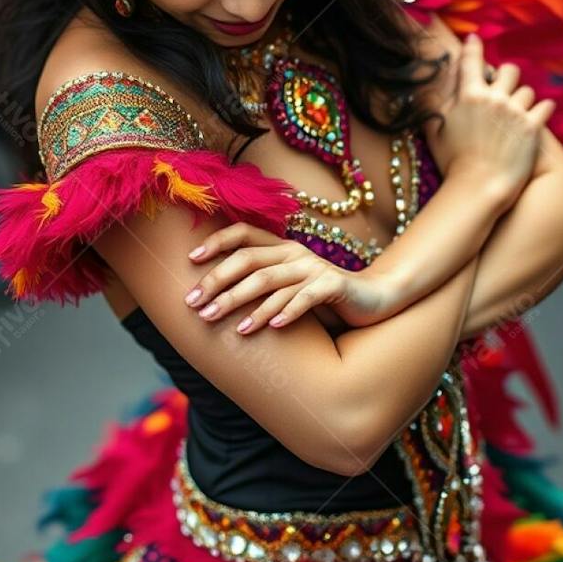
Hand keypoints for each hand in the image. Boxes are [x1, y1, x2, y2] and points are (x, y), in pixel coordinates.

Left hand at [183, 223, 388, 332]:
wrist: (372, 298)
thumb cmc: (320, 296)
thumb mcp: (287, 285)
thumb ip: (260, 283)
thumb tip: (213, 296)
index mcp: (280, 247)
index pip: (242, 234)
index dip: (215, 242)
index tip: (190, 261)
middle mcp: (294, 252)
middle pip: (248, 261)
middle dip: (218, 282)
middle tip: (194, 306)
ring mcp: (314, 267)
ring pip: (270, 281)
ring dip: (244, 304)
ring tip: (224, 324)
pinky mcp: (333, 285)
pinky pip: (306, 297)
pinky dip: (287, 311)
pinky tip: (271, 327)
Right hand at [421, 31, 554, 202]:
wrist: (479, 188)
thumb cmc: (453, 163)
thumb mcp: (434, 130)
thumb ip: (433, 105)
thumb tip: (422, 89)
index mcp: (469, 95)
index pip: (472, 62)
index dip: (473, 47)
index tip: (474, 39)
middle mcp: (495, 98)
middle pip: (509, 70)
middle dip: (506, 77)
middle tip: (502, 91)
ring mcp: (516, 112)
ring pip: (527, 91)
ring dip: (522, 100)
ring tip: (515, 115)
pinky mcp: (533, 128)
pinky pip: (546, 107)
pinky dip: (542, 110)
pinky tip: (538, 116)